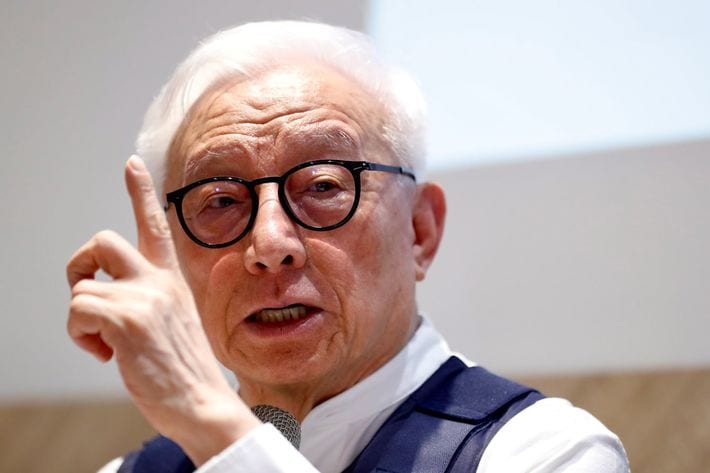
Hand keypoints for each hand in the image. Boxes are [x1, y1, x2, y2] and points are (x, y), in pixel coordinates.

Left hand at [66, 155, 259, 463]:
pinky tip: (106, 355)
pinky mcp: (127, 319)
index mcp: (171, 279)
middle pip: (101, 241)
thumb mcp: (174, 321)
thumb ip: (148, 298)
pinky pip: (77, 311)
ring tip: (106, 345)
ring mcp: (144, 297)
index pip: (155, 225)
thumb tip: (104, 295)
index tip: (131, 163)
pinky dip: (81, 336)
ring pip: (80, 288)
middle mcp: (158, 281)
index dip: (140, 192)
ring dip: (81, 320)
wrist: (202, 402)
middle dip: (79, 266)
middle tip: (86, 294)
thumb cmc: (184, 369)